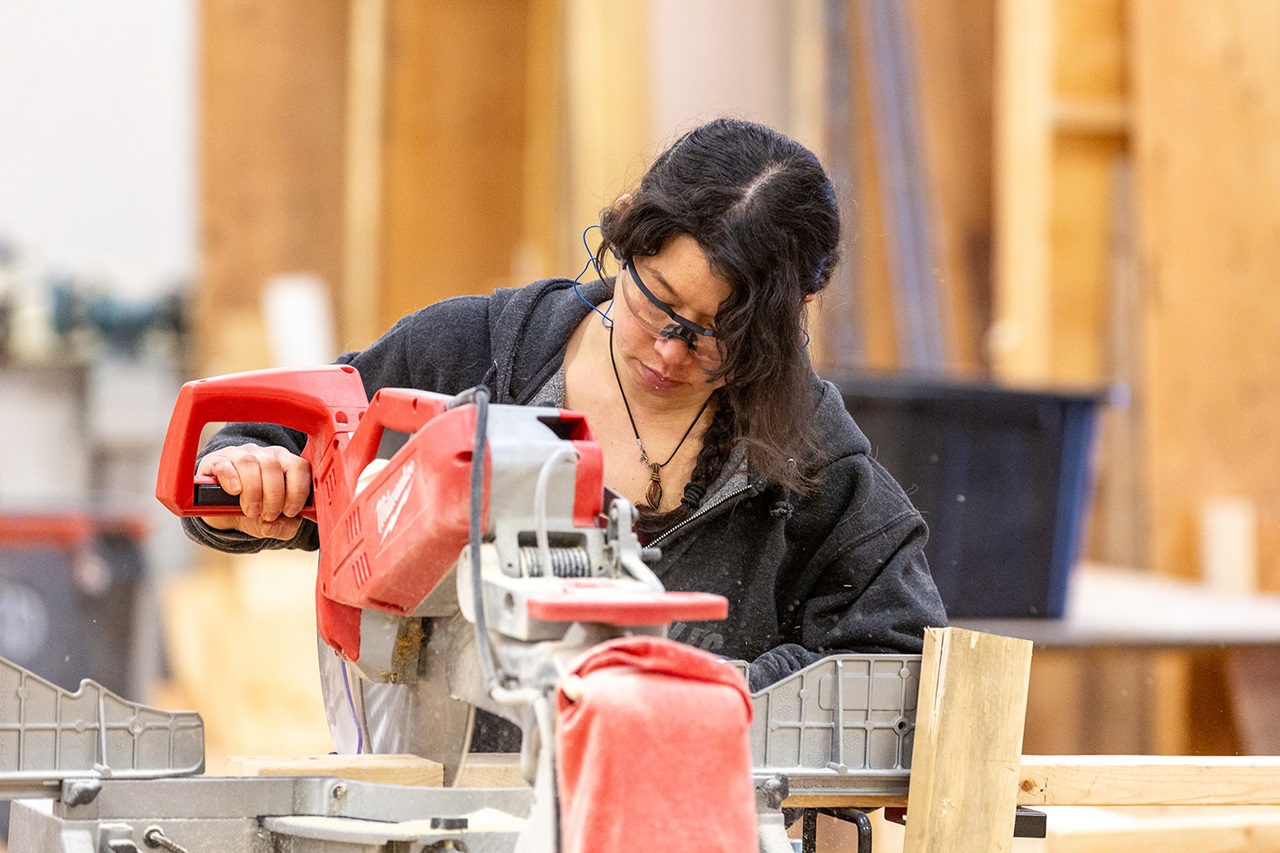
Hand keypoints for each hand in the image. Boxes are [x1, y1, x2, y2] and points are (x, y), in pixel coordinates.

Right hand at [196, 444, 311, 539]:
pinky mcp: (216, 462)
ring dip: (253, 491)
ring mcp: (239, 455)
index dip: (298, 491)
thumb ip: (284, 527)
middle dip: (273, 496)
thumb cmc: (257, 511)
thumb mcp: (275, 523)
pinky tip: (235, 492)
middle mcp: (264, 455)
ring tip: (251, 511)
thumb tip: (272, 526)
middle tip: (268, 515)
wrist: (225, 511)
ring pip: (249, 463)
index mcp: (285, 464)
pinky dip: (231, 479)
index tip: (290, 512)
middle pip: (273, 466)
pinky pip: (224, 465)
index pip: (299, 467)